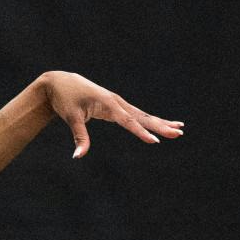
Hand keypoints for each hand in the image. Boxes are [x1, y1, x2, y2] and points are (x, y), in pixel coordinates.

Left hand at [36, 70, 183, 158]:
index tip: (154, 141)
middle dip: (160, 126)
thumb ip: (79, 137)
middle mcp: (117, 102)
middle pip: (142, 116)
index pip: (128, 121)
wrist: (60, 82)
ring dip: (160, 122)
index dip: (141, 132)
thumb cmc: (65, 99)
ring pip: (143, 115)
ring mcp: (118, 103)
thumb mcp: (70, 117)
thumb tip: (78, 156)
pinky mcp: (116, 105)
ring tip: (179, 129)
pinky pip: (136, 114)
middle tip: (178, 133)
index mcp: (108, 104)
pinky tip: (162, 124)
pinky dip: (149, 120)